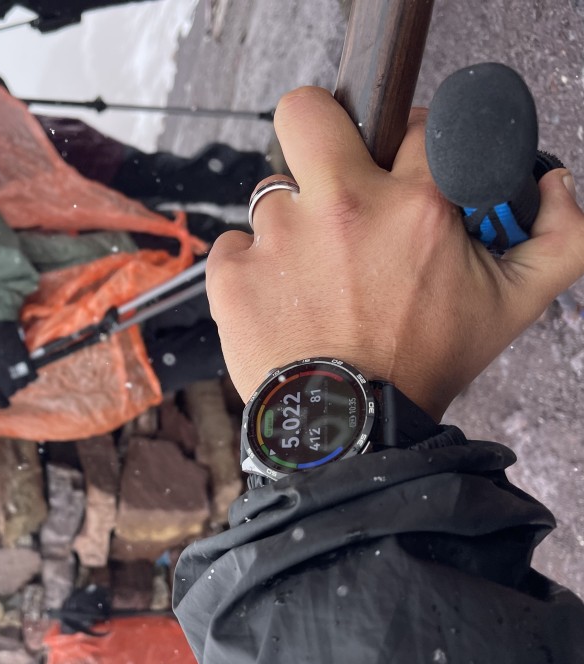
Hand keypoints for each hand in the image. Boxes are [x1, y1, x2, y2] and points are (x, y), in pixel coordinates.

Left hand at [0, 321, 36, 408]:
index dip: (1, 403)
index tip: (5, 403)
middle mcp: (2, 381)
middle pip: (11, 392)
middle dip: (11, 387)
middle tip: (10, 377)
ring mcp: (15, 374)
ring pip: (23, 385)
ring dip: (21, 379)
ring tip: (16, 368)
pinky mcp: (26, 366)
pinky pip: (32, 377)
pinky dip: (31, 373)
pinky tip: (27, 367)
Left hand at [206, 86, 583, 420]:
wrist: (353, 429)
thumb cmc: (423, 366)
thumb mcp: (513, 305)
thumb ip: (558, 238)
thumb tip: (557, 185)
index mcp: (414, 205)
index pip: (413, 124)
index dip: (411, 145)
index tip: (405, 170)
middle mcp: (340, 208)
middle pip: (306, 111)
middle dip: (318, 128)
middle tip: (329, 168)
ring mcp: (279, 238)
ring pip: (272, 194)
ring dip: (291, 224)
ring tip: (313, 275)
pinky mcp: (233, 274)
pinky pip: (233, 244)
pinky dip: (250, 266)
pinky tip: (278, 299)